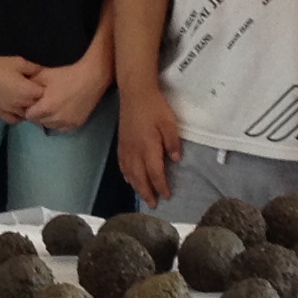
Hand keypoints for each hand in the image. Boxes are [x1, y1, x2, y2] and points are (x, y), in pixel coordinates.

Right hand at [0, 50, 46, 123]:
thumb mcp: (18, 62)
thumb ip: (34, 67)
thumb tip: (43, 71)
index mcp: (28, 91)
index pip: (44, 95)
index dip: (44, 89)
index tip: (40, 83)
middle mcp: (22, 104)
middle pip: (37, 106)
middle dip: (37, 99)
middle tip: (33, 90)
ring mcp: (11, 111)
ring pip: (27, 115)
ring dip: (28, 109)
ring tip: (25, 99)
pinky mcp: (1, 114)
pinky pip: (14, 120)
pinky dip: (18, 116)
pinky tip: (17, 109)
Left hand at [20, 56, 106, 133]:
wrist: (92, 78)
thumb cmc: (67, 75)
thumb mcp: (45, 75)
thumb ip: (30, 84)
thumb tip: (20, 90)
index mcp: (46, 107)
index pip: (29, 115)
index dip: (29, 108)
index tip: (33, 101)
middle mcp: (55, 119)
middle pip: (38, 121)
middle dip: (38, 113)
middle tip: (42, 103)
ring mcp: (66, 123)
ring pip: (50, 125)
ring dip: (48, 118)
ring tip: (52, 106)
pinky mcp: (76, 125)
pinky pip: (61, 127)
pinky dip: (59, 122)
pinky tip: (62, 111)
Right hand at [116, 83, 183, 204]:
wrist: (135, 92)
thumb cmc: (155, 107)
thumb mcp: (170, 123)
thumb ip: (173, 143)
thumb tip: (176, 160)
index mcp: (148, 148)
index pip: (155, 173)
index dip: (161, 186)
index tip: (167, 196)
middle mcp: (135, 151)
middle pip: (140, 178)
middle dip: (147, 192)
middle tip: (153, 204)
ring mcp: (126, 147)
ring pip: (130, 173)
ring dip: (136, 187)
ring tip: (143, 196)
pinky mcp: (121, 142)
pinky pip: (122, 164)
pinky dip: (126, 175)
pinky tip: (129, 180)